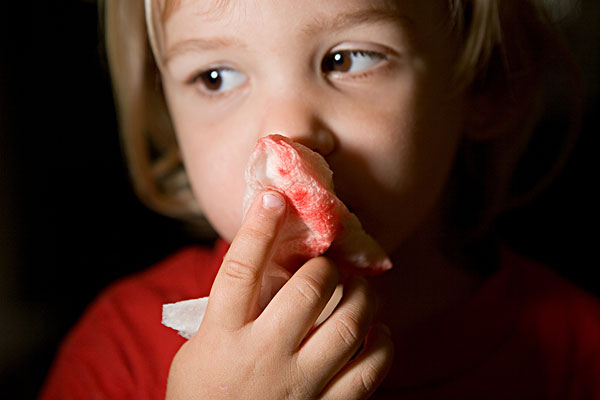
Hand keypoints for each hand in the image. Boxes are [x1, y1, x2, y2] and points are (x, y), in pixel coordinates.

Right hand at [166, 191, 393, 398]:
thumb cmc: (203, 394)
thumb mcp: (201, 348)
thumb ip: (229, 310)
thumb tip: (266, 262)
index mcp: (222, 337)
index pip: (240, 270)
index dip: (258, 230)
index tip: (275, 199)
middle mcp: (262, 356)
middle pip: (308, 291)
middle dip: (325, 268)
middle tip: (329, 266)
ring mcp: (297, 385)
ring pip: (348, 326)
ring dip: (362, 298)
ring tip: (360, 291)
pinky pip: (369, 372)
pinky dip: (382, 345)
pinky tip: (378, 333)